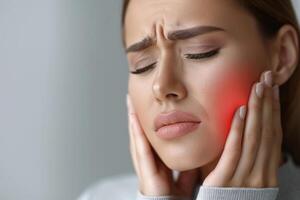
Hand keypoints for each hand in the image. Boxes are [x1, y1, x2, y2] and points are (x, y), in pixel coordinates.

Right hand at [126, 94, 199, 197]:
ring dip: (133, 119)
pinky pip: (140, 147)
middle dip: (136, 116)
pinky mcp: (145, 170)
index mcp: (157, 161)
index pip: (151, 138)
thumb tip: (198, 153)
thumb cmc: (178, 196)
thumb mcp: (186, 174)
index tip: (147, 106)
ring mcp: (144, 164)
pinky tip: (133, 118)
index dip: (147, 123)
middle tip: (132, 98)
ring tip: (130, 102)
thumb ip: (189, 165)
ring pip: (137, 137)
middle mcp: (148, 160)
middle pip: (140, 134)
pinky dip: (136, 132)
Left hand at [202, 70, 281, 187]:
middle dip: (267, 103)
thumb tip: (249, 133)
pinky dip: (238, 130)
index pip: (271, 134)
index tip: (271, 89)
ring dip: (256, 110)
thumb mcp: (247, 177)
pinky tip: (239, 111)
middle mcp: (260, 173)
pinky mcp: (225, 181)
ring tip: (256, 87)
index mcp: (266, 171)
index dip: (272, 110)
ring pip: (254, 138)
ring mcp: (245, 177)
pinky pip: (234, 152)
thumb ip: (249, 158)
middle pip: (266, 131)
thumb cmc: (231, 198)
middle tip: (265, 78)